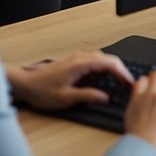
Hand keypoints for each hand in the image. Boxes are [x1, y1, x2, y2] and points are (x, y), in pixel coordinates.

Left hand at [6, 51, 133, 109]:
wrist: (26, 84)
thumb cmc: (42, 90)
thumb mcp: (65, 97)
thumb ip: (87, 96)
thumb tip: (105, 97)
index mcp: (80, 64)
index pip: (109, 63)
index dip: (122, 73)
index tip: (130, 83)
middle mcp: (80, 58)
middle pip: (108, 59)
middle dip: (121, 71)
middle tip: (128, 84)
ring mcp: (77, 59)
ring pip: (102, 60)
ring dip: (113, 69)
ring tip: (120, 82)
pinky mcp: (75, 63)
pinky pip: (95, 62)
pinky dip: (104, 69)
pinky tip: (105, 80)